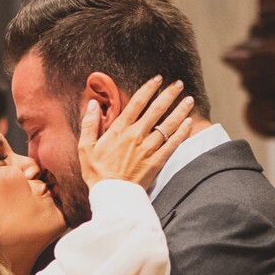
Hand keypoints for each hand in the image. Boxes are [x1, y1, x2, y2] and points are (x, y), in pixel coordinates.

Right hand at [78, 77, 196, 188]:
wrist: (111, 196)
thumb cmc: (96, 172)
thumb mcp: (85, 147)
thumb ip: (89, 124)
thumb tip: (93, 104)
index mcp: (119, 130)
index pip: (137, 103)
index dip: (149, 89)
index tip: (158, 79)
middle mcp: (136, 136)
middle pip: (156, 110)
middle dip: (169, 95)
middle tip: (178, 84)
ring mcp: (148, 148)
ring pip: (168, 125)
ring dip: (180, 110)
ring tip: (189, 99)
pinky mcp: (157, 161)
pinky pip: (173, 144)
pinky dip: (182, 133)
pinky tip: (189, 123)